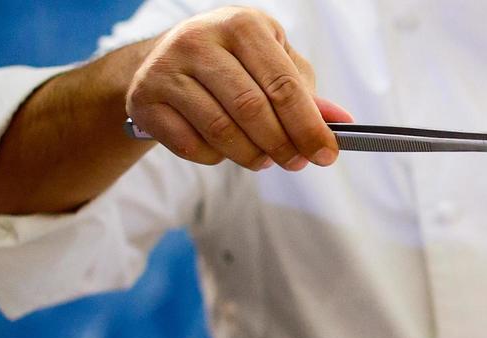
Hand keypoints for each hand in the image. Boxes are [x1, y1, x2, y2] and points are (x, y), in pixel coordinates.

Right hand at [125, 6, 351, 171]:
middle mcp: (200, 38)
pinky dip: (214, 157)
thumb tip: (342, 122)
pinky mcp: (145, 97)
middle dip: (282, 145)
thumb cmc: (236, 64)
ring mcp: (167, 66)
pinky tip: (222, 148)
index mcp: (242, 24)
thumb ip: (307, 95)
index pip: (283, 85)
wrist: (168, 59)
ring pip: (222, 131)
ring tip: (263, 159)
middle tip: (295, 163)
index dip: (309, 126)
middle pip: (252, 110)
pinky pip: (191, 145)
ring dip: (251, 156)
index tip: (326, 155)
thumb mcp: (274, 65)